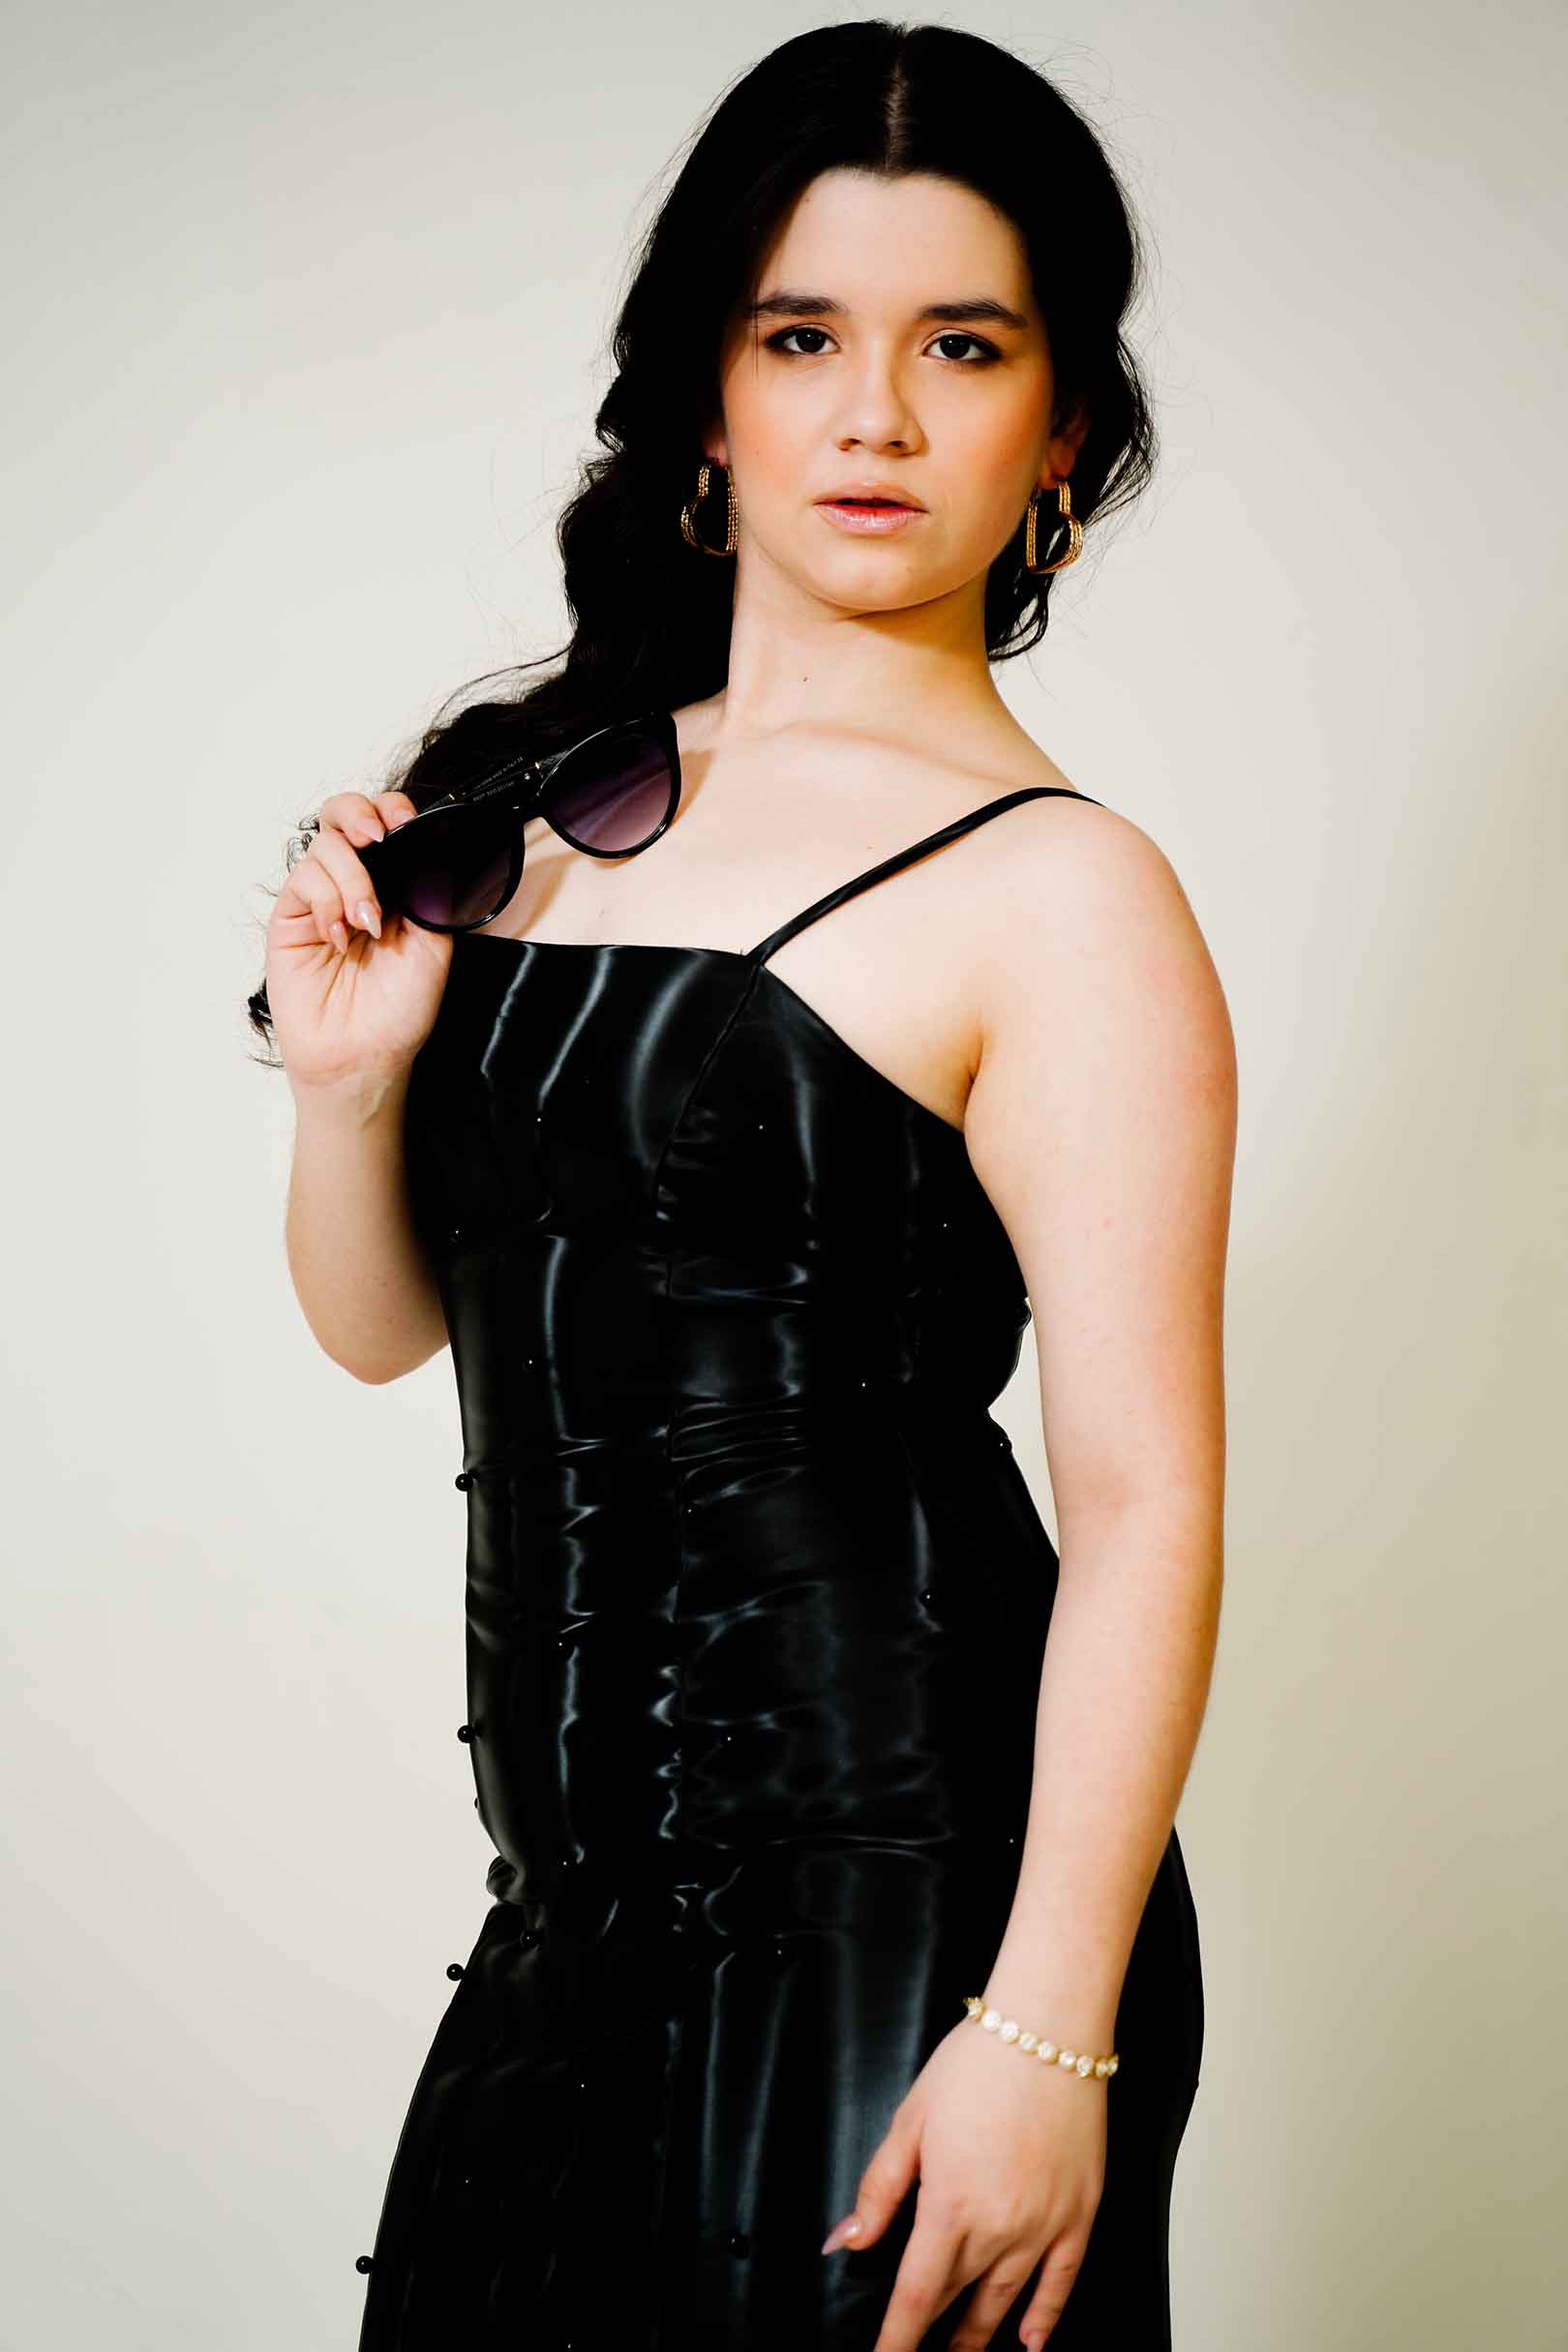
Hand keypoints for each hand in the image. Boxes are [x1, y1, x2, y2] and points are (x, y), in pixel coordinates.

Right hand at [265, 788, 452, 1094]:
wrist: (366, 1055)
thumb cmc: (400, 1009)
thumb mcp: (434, 943)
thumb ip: (429, 891)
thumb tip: (426, 845)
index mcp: (394, 884)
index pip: (385, 824)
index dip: (391, 810)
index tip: (405, 823)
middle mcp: (356, 884)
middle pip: (342, 815)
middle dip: (358, 813)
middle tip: (376, 838)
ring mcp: (321, 899)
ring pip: (324, 846)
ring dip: (351, 878)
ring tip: (366, 924)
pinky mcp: (291, 918)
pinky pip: (303, 881)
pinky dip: (326, 901)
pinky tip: (339, 937)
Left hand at [821, 2017, 1105, 2349]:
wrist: (1047, 2029)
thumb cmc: (975, 2065)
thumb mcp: (910, 2120)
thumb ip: (878, 2190)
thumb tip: (846, 2241)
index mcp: (950, 2206)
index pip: (916, 2296)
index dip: (897, 2339)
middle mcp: (1000, 2228)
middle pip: (957, 2298)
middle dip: (934, 2331)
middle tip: (917, 2349)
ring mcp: (1045, 2225)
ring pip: (1006, 2300)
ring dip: (980, 2333)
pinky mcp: (1080, 2213)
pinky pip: (1063, 2281)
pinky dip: (1046, 2316)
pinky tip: (1031, 2341)